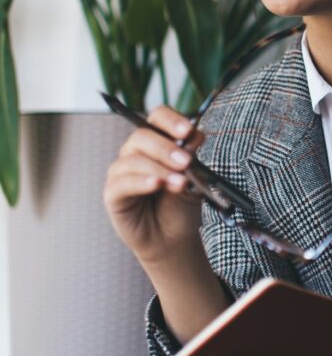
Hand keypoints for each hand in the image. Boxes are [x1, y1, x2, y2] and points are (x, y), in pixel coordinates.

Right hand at [103, 105, 205, 263]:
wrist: (173, 238)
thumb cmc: (180, 205)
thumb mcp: (194, 179)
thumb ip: (192, 157)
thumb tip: (194, 133)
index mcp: (158, 142)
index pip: (157, 117)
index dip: (171, 120)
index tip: (188, 131)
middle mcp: (136, 152)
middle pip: (142, 136)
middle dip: (166, 148)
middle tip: (185, 162)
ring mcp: (122, 172)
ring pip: (133, 159)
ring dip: (160, 169)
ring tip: (180, 183)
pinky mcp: (113, 194)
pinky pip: (123, 182)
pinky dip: (142, 182)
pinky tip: (156, 185)